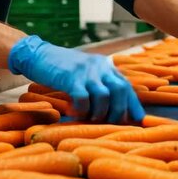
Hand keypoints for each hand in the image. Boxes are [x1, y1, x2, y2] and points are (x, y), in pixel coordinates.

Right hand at [8, 36, 144, 122]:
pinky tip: (75, 113)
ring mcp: (86, 71)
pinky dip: (82, 110)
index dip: (134, 105)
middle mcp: (100, 66)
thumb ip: (100, 86)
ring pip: (104, 96)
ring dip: (100, 113)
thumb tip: (114, 110)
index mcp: (106, 66)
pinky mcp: (70, 77)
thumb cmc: (62, 70)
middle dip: (119, 111)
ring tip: (91, 119)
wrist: (38, 55)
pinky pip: (83, 98)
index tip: (140, 120)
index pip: (126, 86)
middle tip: (111, 123)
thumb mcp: (86, 74)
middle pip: (120, 90)